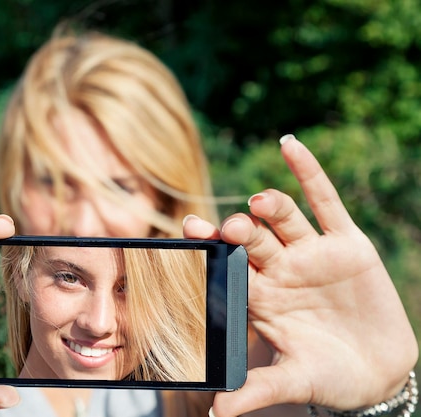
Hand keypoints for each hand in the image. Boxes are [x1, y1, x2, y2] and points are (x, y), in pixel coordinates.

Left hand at [183, 135, 417, 416]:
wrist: (380, 372)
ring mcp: (311, 254)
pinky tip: (290, 146)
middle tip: (225, 229)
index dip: (207, 251)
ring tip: (259, 203)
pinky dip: (309, 173)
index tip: (185, 234)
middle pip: (250, 240)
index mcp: (259, 297)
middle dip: (237, 231)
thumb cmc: (330, 377)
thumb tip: (217, 413)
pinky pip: (325, 202)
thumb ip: (256, 390)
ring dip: (270, 206)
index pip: (226, 268)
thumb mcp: (295, 381)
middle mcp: (279, 269)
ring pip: (283, 220)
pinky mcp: (346, 244)